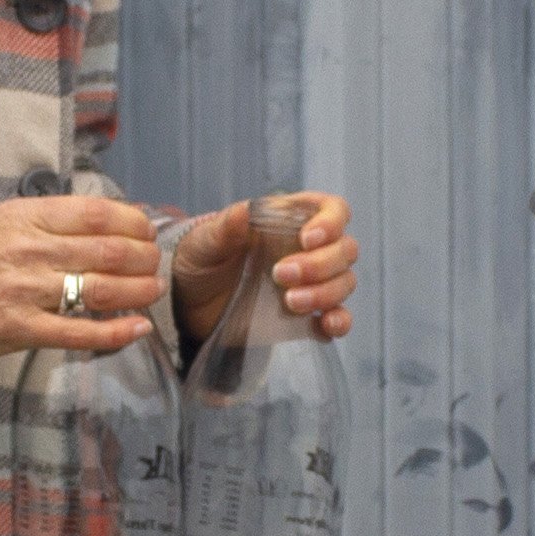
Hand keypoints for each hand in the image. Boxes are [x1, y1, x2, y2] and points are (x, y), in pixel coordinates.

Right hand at [0, 191, 168, 360]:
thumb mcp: (11, 218)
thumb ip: (56, 217)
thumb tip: (112, 219)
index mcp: (29, 217)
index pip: (96, 214)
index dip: (133, 222)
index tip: (147, 231)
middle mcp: (30, 251)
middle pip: (107, 252)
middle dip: (144, 258)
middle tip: (155, 263)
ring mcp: (27, 291)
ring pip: (100, 290)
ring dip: (139, 291)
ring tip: (153, 290)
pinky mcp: (23, 328)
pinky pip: (80, 332)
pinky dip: (116, 332)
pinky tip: (138, 328)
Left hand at [171, 191, 359, 346]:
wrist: (190, 302)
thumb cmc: (202, 259)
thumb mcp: (205, 240)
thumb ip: (226, 227)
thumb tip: (244, 210)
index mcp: (291, 220)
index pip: (333, 210)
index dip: (330, 222)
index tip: (307, 239)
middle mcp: (310, 250)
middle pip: (344, 250)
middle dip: (320, 264)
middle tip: (281, 275)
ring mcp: (312, 283)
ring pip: (345, 282)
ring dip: (325, 293)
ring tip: (290, 302)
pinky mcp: (308, 315)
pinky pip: (338, 317)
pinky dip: (338, 322)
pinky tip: (325, 325)